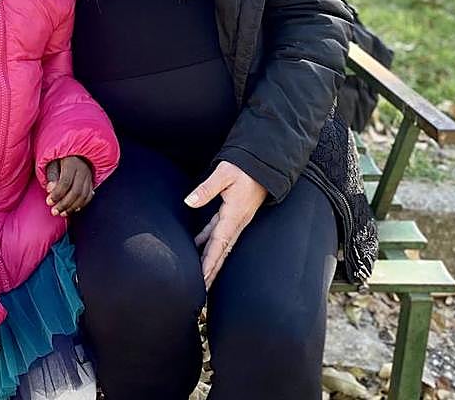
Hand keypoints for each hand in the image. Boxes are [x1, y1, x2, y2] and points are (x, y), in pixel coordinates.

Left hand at [45, 155, 94, 215]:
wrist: (76, 153)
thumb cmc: (60, 159)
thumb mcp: (52, 162)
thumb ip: (51, 176)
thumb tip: (50, 189)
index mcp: (71, 163)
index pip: (65, 182)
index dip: (57, 194)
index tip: (49, 202)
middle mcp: (83, 170)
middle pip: (76, 191)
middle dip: (64, 204)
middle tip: (54, 212)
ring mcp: (89, 177)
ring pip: (83, 195)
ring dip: (72, 207)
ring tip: (62, 213)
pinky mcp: (91, 182)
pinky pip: (89, 196)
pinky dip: (82, 204)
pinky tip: (73, 209)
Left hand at [184, 161, 267, 288]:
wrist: (265, 164)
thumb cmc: (245, 167)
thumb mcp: (224, 173)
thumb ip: (206, 189)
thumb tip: (189, 202)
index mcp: (233, 216)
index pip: (219, 244)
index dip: (210, 262)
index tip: (203, 279)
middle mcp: (236, 223)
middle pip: (221, 252)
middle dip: (211, 272)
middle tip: (202, 291)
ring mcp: (235, 220)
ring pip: (220, 245)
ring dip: (210, 261)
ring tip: (200, 278)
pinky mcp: (232, 214)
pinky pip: (219, 234)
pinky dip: (208, 243)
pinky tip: (197, 247)